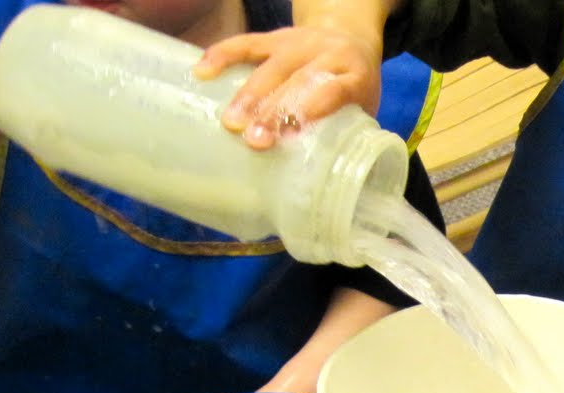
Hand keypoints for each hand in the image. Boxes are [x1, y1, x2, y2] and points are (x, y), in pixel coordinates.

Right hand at [196, 25, 383, 148]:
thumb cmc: (352, 89)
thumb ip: (346, 139)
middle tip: (253, 140)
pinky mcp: (275, 35)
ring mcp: (299, 42)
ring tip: (230, 122)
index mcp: (354, 75)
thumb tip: (326, 186)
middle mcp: (328, 53)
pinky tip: (202, 72)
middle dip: (274, 110)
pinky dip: (223, 55)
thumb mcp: (361, 112)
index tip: (290, 136)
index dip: (312, 110)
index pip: (333, 91)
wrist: (349, 39)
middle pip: (298, 80)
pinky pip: (246, 42)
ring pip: (272, 64)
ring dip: (249, 94)